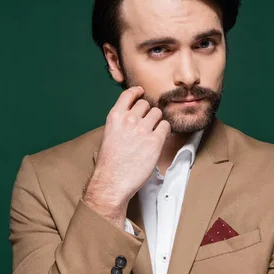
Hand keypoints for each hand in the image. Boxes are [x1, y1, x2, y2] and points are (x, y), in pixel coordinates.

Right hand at [83, 86, 170, 228]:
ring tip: (154, 131)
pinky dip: (165, 131)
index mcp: (115, 117)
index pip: (128, 94)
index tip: (141, 93)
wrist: (112, 182)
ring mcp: (143, 130)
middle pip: (146, 103)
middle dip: (148, 111)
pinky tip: (160, 138)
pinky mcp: (155, 141)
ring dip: (157, 120)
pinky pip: (166, 126)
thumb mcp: (107, 137)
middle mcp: (129, 120)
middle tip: (148, 121)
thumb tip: (126, 121)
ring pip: (158, 113)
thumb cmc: (108, 164)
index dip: (137, 92)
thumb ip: (118, 124)